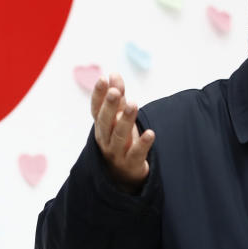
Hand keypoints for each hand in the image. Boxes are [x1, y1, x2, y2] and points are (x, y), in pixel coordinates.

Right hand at [90, 72, 155, 190]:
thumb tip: (113, 74)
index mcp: (101, 126)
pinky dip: (143, 144)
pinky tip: (150, 133)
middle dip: (109, 106)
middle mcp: (106, 139)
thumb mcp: (118, 118)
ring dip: (126, 120)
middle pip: (105, 122)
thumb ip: (118, 97)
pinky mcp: (131, 164)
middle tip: (114, 91)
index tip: (102, 79)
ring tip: (133, 104)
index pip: (96, 109)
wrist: (123, 175)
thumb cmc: (120, 140)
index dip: (98, 95)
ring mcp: (117, 153)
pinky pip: (137, 154)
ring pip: (120, 136)